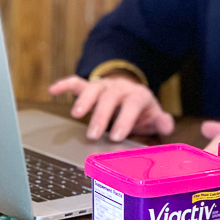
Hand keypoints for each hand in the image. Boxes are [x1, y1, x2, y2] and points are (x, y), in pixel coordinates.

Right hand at [49, 74, 174, 141]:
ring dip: (84, 100)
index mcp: (138, 96)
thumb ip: (161, 121)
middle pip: (110, 98)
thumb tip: (167, 125)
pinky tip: (53, 90)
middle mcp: (120, 88)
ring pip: (93, 89)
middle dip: (101, 116)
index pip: (132, 105)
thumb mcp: (153, 116)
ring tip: (76, 114)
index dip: (125, 120)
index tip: (116, 136)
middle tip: (93, 135)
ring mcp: (104, 86)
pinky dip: (65, 85)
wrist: (130, 93)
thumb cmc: (140, 111)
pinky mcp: (89, 86)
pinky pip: (77, 83)